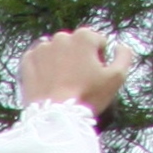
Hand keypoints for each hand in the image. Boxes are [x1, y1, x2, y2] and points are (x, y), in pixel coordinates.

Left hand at [19, 28, 136, 116]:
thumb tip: (121, 45)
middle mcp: (61, 37)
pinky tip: (49, 83)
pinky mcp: (28, 61)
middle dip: (79, 59)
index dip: (99, 60)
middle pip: (76, 46)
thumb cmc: (87, 96)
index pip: (97, 43)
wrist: (55, 116)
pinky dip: (44, 68)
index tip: (94, 77)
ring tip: (63, 84)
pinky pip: (39, 60)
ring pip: (57, 52)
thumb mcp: (117, 78)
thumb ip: (125, 56)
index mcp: (84, 36)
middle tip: (78, 82)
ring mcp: (42, 48)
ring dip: (61, 63)